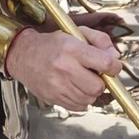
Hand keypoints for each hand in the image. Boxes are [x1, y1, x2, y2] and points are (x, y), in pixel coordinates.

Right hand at [4, 27, 120, 112]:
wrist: (23, 55)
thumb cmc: (51, 44)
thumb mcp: (76, 32)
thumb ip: (100, 40)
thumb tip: (115, 56)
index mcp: (72, 49)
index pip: (105, 63)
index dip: (114, 66)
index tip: (113, 66)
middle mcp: (64, 68)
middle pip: (99, 86)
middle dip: (102, 81)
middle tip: (96, 74)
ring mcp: (58, 86)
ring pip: (90, 98)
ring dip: (92, 91)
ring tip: (83, 79)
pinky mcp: (54, 99)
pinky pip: (80, 106)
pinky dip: (82, 99)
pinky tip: (76, 87)